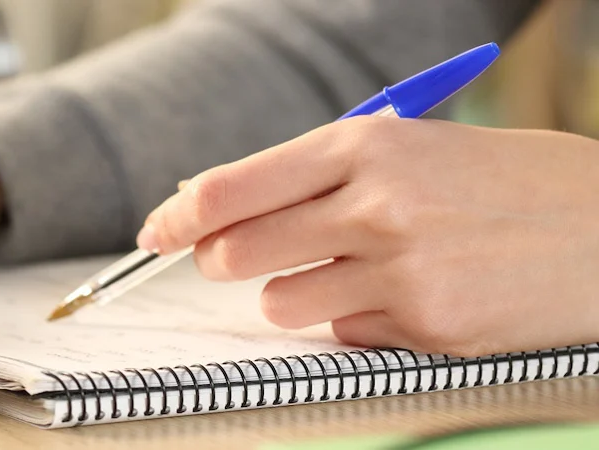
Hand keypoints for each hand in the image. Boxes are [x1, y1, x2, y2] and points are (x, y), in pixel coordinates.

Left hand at [137, 117, 598, 355]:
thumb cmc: (498, 184)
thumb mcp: (410, 150)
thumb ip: (314, 174)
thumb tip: (209, 205)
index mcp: (367, 145)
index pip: (232, 188)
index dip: (179, 216)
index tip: (156, 232)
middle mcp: (378, 205)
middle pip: (236, 252)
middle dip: (225, 261)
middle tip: (244, 257)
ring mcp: (404, 272)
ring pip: (280, 303)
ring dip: (300, 294)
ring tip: (361, 271)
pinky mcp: (429, 330)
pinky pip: (345, 336)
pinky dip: (362, 323)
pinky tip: (415, 297)